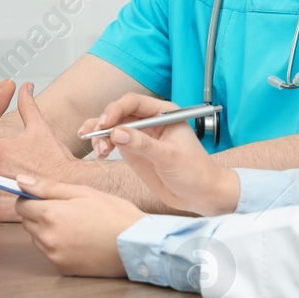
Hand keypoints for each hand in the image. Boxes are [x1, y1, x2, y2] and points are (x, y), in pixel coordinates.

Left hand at [14, 175, 142, 277]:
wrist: (138, 245)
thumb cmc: (114, 215)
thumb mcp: (83, 192)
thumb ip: (48, 187)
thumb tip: (20, 181)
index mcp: (50, 215)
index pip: (21, 205)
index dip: (31, 199)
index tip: (44, 198)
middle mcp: (47, 237)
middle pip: (27, 222)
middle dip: (40, 215)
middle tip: (67, 212)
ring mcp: (54, 255)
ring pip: (38, 239)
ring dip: (48, 232)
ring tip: (77, 227)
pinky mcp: (63, 269)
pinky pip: (51, 254)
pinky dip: (59, 247)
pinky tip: (80, 242)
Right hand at [80, 94, 238, 215]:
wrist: (201, 195)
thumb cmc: (195, 172)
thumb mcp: (170, 156)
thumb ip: (143, 144)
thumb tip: (116, 133)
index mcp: (164, 114)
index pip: (133, 102)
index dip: (116, 110)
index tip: (105, 124)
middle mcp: (149, 121)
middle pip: (118, 113)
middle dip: (104, 124)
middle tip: (98, 139)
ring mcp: (139, 136)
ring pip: (111, 127)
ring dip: (100, 136)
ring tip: (100, 151)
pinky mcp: (132, 151)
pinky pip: (111, 142)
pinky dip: (101, 145)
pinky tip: (99, 153)